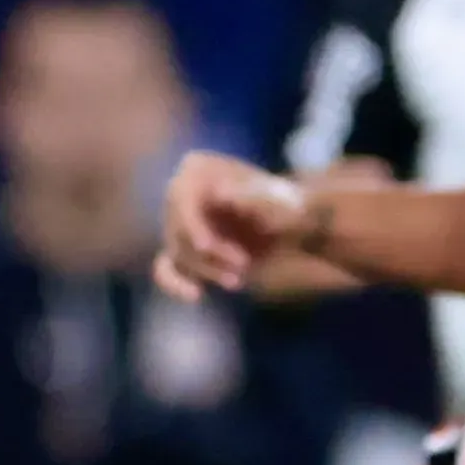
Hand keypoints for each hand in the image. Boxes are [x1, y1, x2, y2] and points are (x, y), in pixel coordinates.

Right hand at [155, 150, 318, 299]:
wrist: (298, 227)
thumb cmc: (292, 206)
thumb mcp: (280, 199)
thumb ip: (253, 195)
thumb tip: (219, 192)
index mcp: (198, 168)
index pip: (180, 198)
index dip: (189, 224)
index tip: (205, 247)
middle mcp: (180, 193)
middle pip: (177, 230)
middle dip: (208, 253)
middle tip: (244, 264)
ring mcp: (179, 223)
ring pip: (179, 254)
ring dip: (207, 270)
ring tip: (239, 280)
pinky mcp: (183, 250)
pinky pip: (166, 268)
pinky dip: (175, 283)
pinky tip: (195, 296)